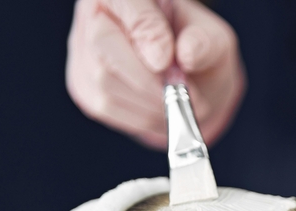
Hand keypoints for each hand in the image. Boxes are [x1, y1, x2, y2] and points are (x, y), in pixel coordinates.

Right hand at [66, 0, 244, 148]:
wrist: (189, 78)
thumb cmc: (196, 49)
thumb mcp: (212, 38)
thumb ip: (203, 42)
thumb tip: (186, 54)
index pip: (123, 1)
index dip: (143, 31)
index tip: (166, 60)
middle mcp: (94, 16)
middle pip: (103, 44)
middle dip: (147, 78)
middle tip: (181, 93)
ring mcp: (83, 52)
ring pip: (104, 80)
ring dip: (148, 101)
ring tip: (179, 102)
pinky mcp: (84, 86)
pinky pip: (106, 106)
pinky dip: (141, 115)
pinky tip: (161, 110)